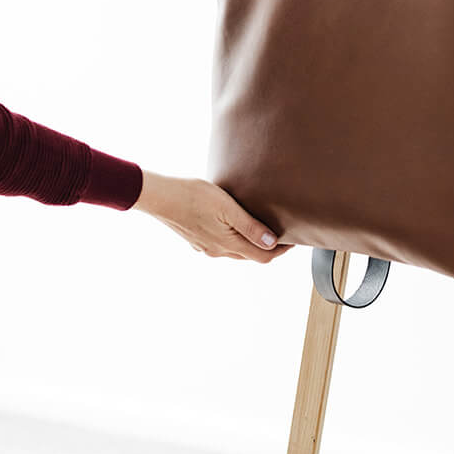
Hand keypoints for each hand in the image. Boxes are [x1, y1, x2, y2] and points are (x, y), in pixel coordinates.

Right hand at [131, 171, 292, 263]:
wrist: (160, 196)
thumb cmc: (194, 196)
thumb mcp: (228, 208)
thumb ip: (251, 227)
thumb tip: (273, 244)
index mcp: (229, 245)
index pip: (263, 256)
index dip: (281, 250)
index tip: (294, 239)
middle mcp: (218, 251)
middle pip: (250, 255)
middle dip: (268, 247)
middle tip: (281, 231)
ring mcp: (205, 247)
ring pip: (235, 251)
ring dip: (250, 243)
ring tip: (260, 226)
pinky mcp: (196, 239)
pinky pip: (221, 244)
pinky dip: (234, 239)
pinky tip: (233, 224)